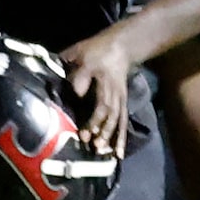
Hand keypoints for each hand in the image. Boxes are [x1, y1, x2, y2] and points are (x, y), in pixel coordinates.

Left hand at [59, 35, 132, 154]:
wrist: (121, 45)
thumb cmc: (97, 50)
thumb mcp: (82, 55)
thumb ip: (78, 73)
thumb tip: (75, 92)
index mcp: (106, 84)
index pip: (102, 106)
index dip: (94, 121)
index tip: (85, 133)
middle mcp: (116, 95)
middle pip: (112, 117)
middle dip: (103, 134)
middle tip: (94, 147)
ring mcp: (121, 99)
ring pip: (119, 122)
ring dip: (112, 139)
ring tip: (106, 154)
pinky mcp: (122, 103)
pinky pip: (123, 122)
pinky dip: (121, 138)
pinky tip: (118, 153)